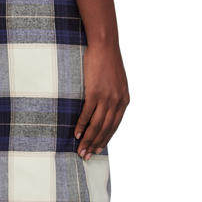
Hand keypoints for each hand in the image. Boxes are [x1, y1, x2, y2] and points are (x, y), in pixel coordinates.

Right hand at [74, 41, 128, 158]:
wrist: (105, 45)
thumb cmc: (108, 60)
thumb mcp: (117, 81)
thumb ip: (114, 95)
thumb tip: (107, 106)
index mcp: (124, 100)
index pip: (115, 126)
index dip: (106, 139)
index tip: (98, 149)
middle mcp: (117, 101)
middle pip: (106, 129)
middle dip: (96, 144)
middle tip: (87, 156)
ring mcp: (106, 97)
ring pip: (97, 125)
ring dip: (88, 139)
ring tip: (81, 150)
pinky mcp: (94, 92)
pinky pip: (87, 114)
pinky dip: (82, 125)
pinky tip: (77, 133)